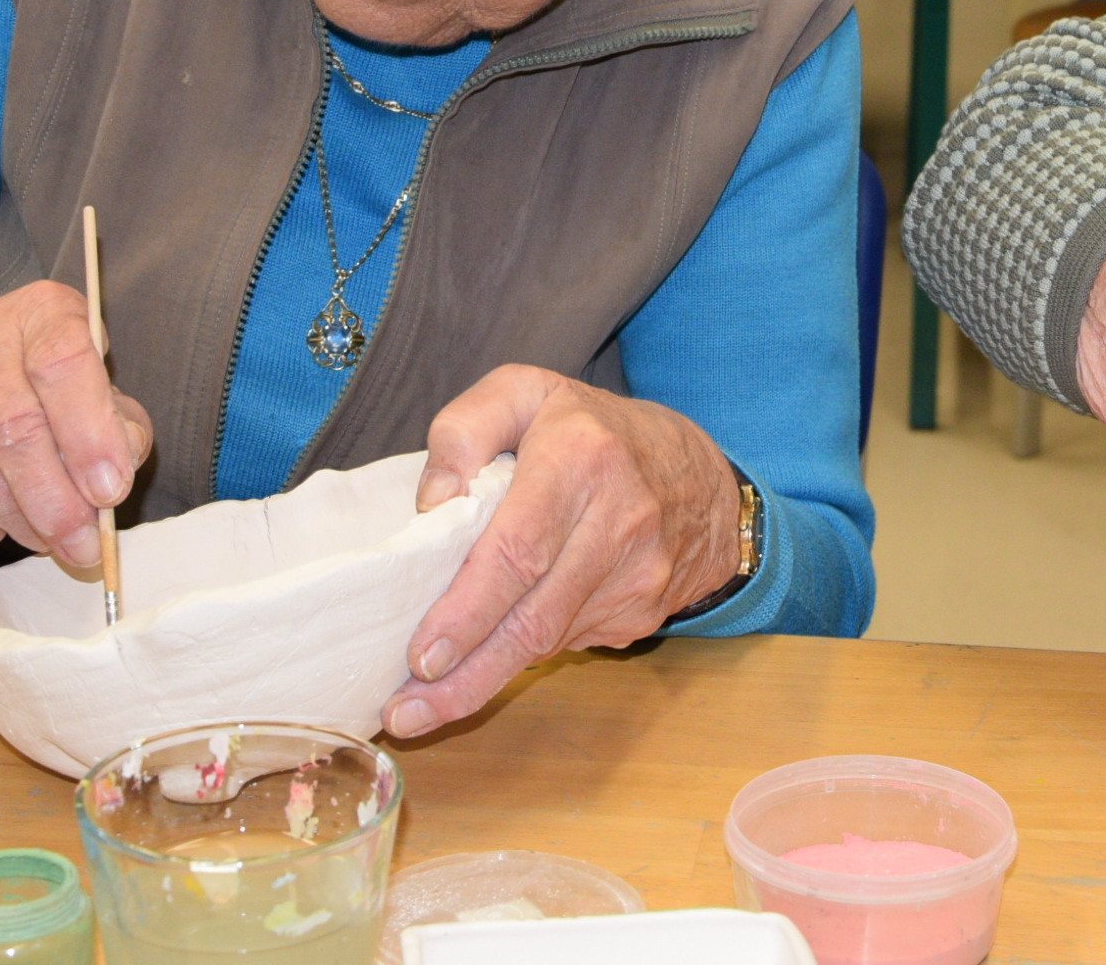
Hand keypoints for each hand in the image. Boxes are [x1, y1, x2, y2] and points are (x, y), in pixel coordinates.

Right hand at [0, 280, 152, 568]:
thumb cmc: (51, 402)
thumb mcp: (102, 402)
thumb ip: (121, 432)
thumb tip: (113, 478)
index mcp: (40, 312)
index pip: (63, 360)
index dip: (89, 432)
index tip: (109, 490)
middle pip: (14, 425)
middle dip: (57, 498)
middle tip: (85, 543)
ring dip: (27, 522)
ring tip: (55, 538)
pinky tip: (2, 518)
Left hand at [383, 366, 741, 737]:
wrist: (701, 475)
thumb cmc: (592, 430)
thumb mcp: (526, 392)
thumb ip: (465, 429)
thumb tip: (432, 504)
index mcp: (582, 457)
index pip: (520, 549)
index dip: (468, 610)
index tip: (420, 654)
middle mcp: (620, 521)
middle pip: (533, 617)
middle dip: (465, 673)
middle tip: (405, 712)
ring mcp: (639, 576)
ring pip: (547, 642)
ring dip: (482, 680)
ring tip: (423, 706)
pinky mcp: (643, 612)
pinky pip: (568, 642)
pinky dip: (521, 657)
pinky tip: (486, 663)